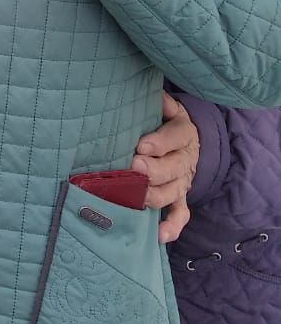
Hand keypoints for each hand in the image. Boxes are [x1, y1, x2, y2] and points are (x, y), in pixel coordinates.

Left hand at [133, 92, 199, 243]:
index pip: (176, 136)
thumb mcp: (167, 106)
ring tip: (138, 195)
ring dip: (156, 195)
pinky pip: (180, 216)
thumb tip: (146, 88)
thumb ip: (159, 99)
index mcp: (184, 133)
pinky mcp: (179, 199)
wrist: (188, 142)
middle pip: (174, 168)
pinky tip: (158, 234)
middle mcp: (186, 159)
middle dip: (154, 170)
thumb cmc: (166, 121)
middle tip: (135, 167)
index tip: (141, 144)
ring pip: (173, 192)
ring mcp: (183, 182)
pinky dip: (171, 226)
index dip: (160, 142)